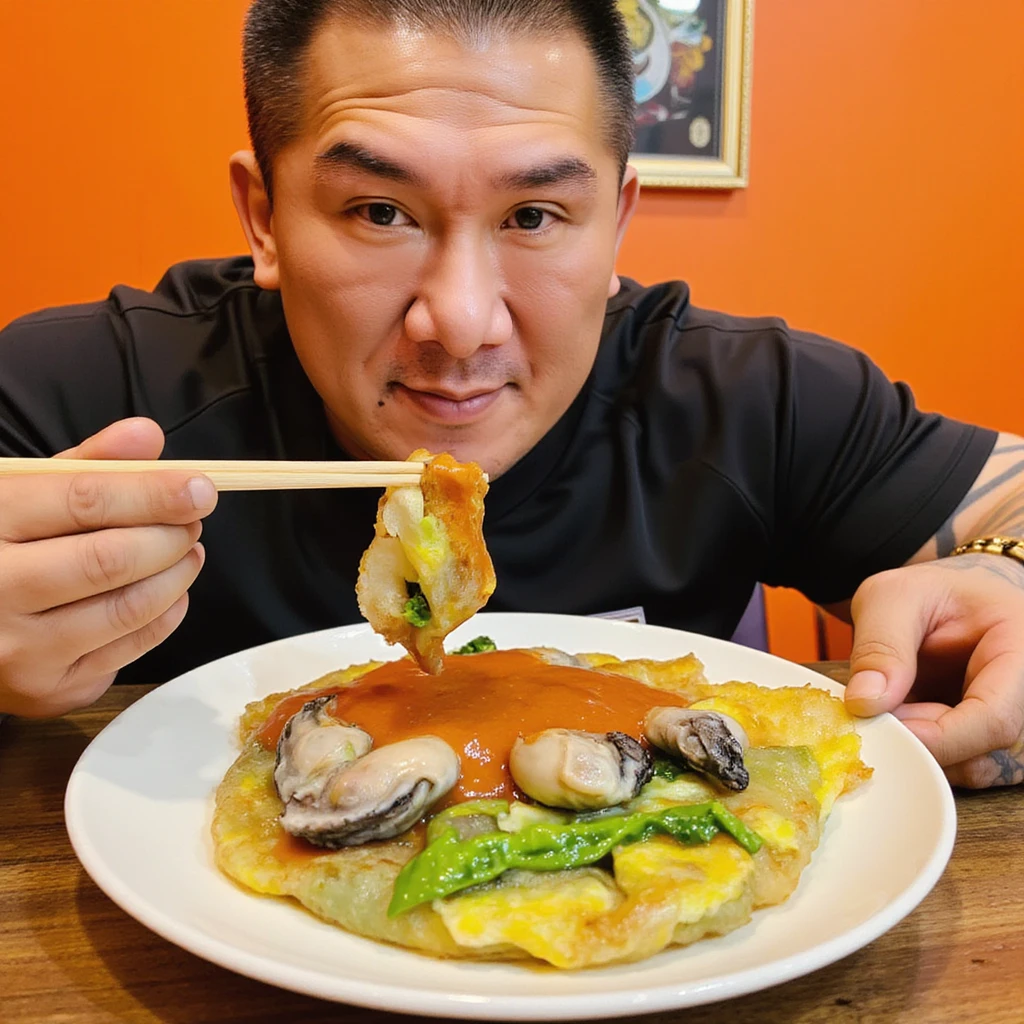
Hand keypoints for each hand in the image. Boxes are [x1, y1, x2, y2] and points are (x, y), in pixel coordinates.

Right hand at [0, 418, 217, 716]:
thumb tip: (146, 435)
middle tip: (192, 521)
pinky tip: (169, 591)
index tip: (200, 488)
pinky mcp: (46, 688)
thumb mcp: (20, 493)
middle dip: (171, 536)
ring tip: (188, 550)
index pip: (84, 501)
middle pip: (111, 559)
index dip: (152, 492)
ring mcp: (18, 648)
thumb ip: (86, 463)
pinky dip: (166, 614)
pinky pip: (130, 649)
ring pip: (128, 608)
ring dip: (177, 575)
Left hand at [843, 556, 1023, 787]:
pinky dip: (930, 753)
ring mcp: (1020, 724)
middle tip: (881, 713)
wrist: (948, 602)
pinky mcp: (1000, 744)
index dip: (940, 735)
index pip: (996, 717)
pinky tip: (910, 720)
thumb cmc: (929, 594)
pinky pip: (968, 769)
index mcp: (1022, 650)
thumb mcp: (893, 598)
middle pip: (988, 753)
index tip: (887, 724)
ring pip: (977, 769)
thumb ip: (881, 644)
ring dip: (925, 750)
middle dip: (924, 742)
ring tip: (897, 706)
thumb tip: (864, 702)